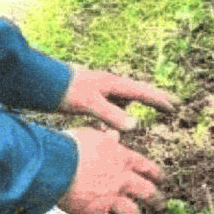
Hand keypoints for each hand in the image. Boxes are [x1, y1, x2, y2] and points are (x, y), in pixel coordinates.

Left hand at [58, 66, 176, 132]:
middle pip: (136, 93)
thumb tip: (136, 127)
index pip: (141, 92)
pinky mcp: (87, 96)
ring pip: (120, 103)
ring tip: (135, 127)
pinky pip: (107, 109)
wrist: (39, 80)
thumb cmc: (65, 90)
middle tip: (169, 107)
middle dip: (152, 101)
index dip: (158, 100)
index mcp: (112, 83)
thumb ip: (111, 115)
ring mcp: (98, 89)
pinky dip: (110, 120)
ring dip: (128, 113)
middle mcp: (108, 84)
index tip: (174, 107)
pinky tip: (106, 132)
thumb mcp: (89, 104)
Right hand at [59, 127, 163, 213]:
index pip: (147, 167)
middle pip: (148, 193)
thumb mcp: (92, 135)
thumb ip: (106, 138)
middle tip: (161, 207)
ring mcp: (111, 198)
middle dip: (157, 201)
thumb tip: (115, 134)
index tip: (163, 180)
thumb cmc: (71, 145)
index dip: (157, 175)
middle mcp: (122, 180)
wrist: (57, 165)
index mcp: (123, 158)